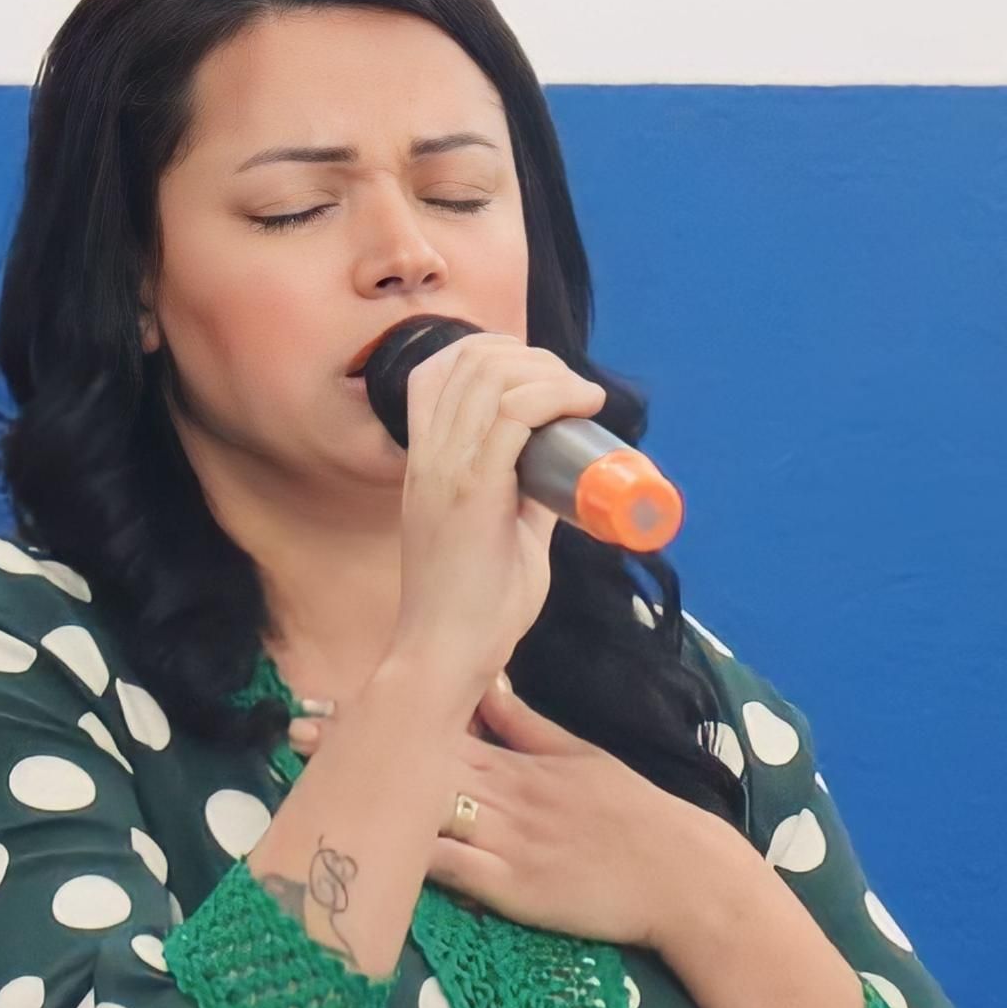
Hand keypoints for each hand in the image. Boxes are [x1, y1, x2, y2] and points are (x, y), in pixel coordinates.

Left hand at [288, 675, 720, 952]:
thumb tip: (485, 682)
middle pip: (414, 762)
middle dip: (355, 747)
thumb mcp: (579, 755)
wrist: (682, 876)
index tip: (328, 702)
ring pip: (422, 810)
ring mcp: (503, 841)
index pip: (434, 727)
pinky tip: (365, 848)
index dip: (379, 714)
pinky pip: (449, 871)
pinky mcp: (510, 889)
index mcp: (514, 760)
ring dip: (368, 795)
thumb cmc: (633, 815)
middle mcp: (500, 794)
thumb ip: (525, 725)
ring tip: (311, 783)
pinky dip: (407, 858)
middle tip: (294, 730)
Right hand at [388, 332, 608, 695]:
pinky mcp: (473, 491)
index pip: (435, 370)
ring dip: (548, 372)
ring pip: (492, 376)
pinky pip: (513, 415)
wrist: (445, 654)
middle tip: (570, 389)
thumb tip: (562, 474)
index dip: (490, 353)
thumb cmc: (473, 607)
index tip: (540, 378)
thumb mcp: (500, 532)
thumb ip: (523, 498)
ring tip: (581, 397)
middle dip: (530, 356)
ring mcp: (446, 470)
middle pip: (469, 359)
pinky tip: (583, 405)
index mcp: (423, 461)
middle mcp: (428, 456)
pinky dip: (554, 395)